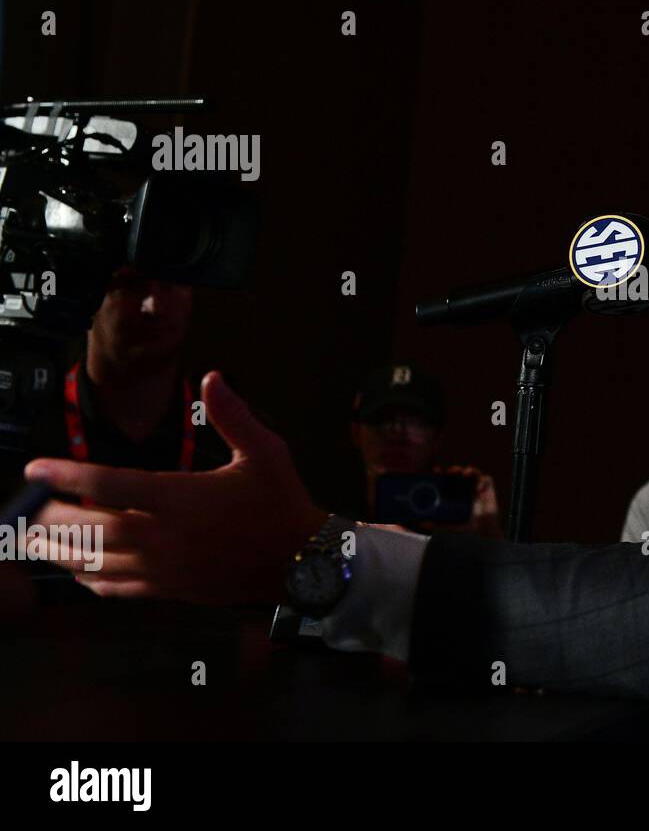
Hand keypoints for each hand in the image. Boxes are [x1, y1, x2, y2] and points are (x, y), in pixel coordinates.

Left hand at [24, 371, 327, 604]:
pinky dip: (89, 579)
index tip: (36, 468)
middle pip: (90, 528)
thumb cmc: (281, 503)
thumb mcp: (264, 451)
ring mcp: (165, 567)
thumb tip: (211, 377)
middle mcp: (166, 536)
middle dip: (51, 518)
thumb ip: (233, 415)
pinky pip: (116, 589)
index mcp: (183, 498)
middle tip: (29, 507)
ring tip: (33, 541)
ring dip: (59, 551)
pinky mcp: (169, 589)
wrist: (301, 560)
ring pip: (96, 562)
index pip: (110, 484)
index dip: (66, 475)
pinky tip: (76, 570)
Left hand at [429, 464, 501, 537]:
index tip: (436, 470)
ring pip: (472, 473)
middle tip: (450, 472)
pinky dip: (482, 481)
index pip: (445, 480)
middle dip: (454, 470)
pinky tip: (478, 488)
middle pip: (458, 474)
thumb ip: (436, 525)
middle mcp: (463, 490)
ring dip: (469, 470)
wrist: (483, 536)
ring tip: (464, 474)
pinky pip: (486, 480)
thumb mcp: (447, 528)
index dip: (440, 474)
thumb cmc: (465, 532)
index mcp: (452, 495)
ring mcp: (476, 489)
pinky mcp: (488, 491)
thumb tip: (422, 523)